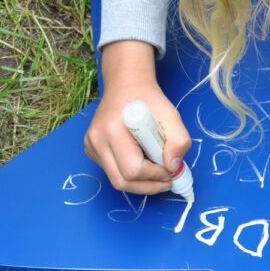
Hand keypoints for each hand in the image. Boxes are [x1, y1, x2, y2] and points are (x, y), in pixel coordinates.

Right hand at [85, 40, 192, 194]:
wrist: (126, 85)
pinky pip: (111, 172)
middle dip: (148, 185)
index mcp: (112, 130)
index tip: (170, 170)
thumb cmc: (149, 100)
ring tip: (156, 171)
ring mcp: (90, 146)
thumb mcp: (171, 115)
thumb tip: (172, 167)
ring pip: (116, 180)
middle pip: (121, 181)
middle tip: (166, 180)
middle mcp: (96, 140)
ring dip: (140, 182)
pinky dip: (129, 174)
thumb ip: (179, 141)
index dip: (155, 175)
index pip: (133, 169)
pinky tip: (141, 162)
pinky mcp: (91, 150)